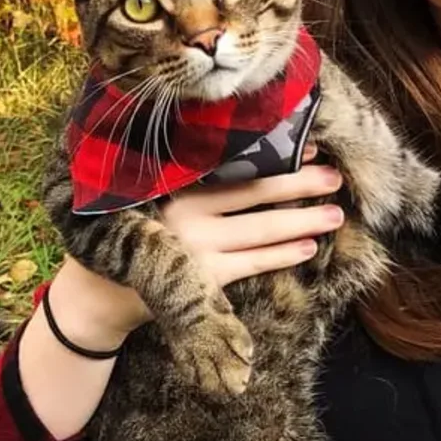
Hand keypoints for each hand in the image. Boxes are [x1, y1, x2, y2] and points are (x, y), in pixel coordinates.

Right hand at [56, 145, 345, 334]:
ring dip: (303, 220)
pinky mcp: (202, 278)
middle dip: (301, 184)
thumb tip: (257, 157)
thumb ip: (195, 178)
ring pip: (261, 228)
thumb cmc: (143, 231)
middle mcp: (185, 208)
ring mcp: (194, 244)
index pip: (236, 164)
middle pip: (256, 191)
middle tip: (336, 178)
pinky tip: (308, 247)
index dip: (277, 156)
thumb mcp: (158, 195)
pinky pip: (252, 263)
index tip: (312, 150)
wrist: (104, 290)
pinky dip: (282, 255)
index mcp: (176, 181)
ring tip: (334, 214)